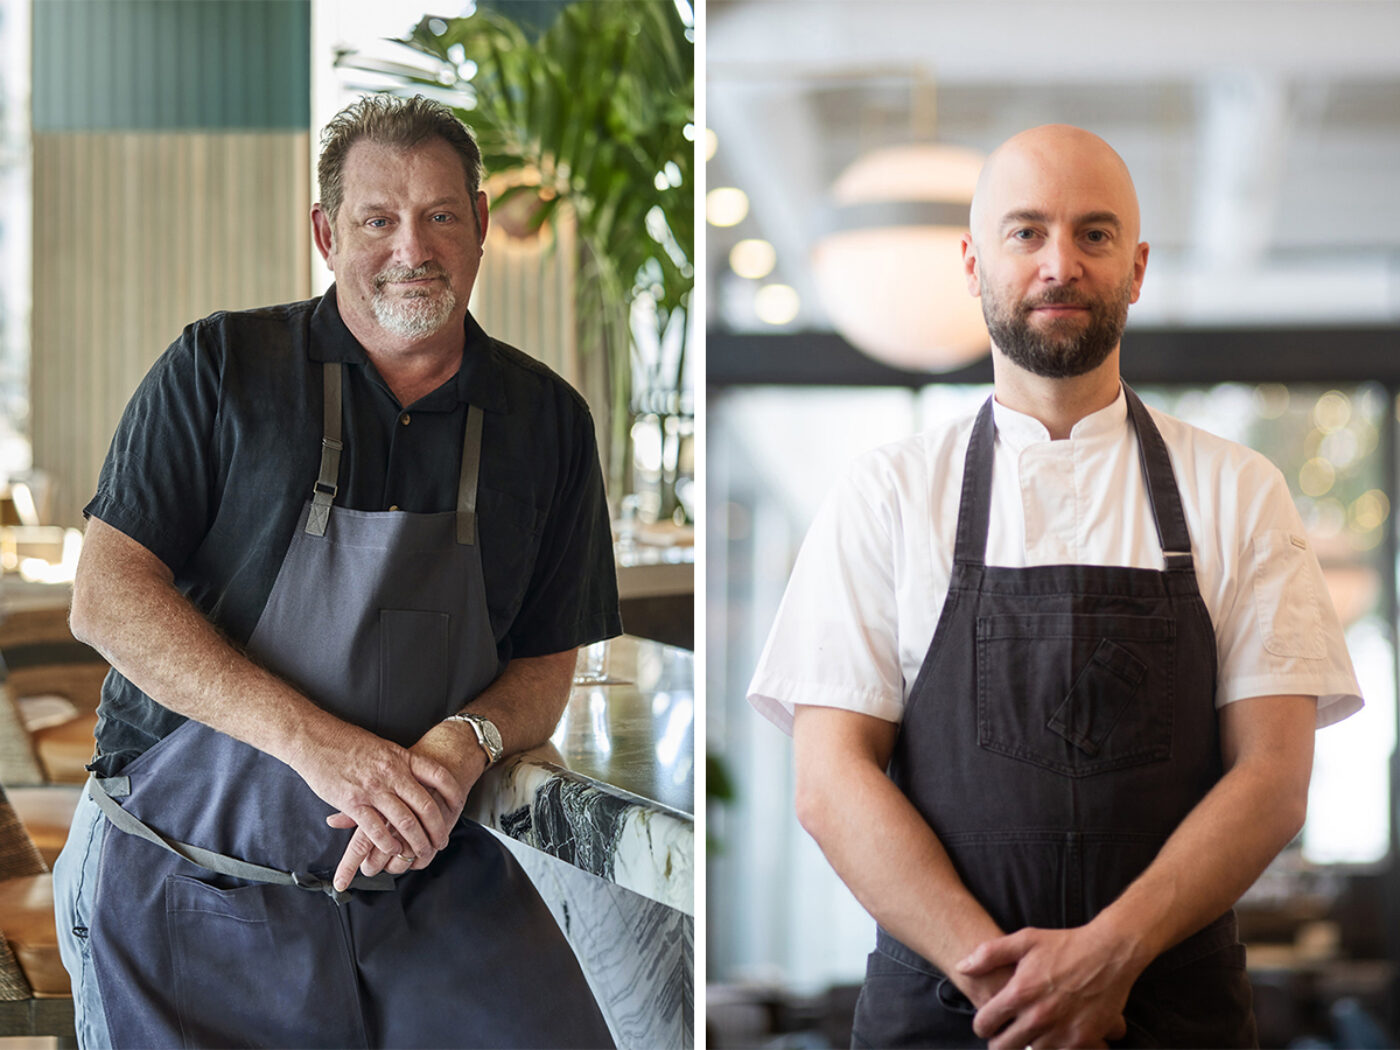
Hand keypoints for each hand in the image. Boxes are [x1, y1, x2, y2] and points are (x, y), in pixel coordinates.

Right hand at [292, 723, 460, 885]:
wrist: (314, 738)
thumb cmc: (346, 742)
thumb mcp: (381, 747)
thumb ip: (398, 763)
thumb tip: (414, 774)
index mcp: (401, 757)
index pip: (438, 775)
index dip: (452, 793)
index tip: (457, 806)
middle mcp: (392, 774)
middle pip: (425, 806)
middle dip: (437, 829)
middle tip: (440, 842)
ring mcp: (373, 788)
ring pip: (405, 822)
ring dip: (416, 842)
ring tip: (421, 853)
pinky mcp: (353, 802)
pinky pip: (376, 829)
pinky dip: (388, 843)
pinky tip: (393, 850)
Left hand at [957, 926, 1138, 1048]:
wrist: (1109, 954)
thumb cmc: (1064, 945)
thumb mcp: (1024, 940)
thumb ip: (989, 954)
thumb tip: (962, 967)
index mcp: (1019, 993)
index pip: (984, 1025)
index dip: (982, 1025)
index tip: (988, 1022)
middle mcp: (1038, 1017)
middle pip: (1003, 1048)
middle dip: (1000, 1041)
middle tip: (1006, 1033)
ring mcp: (1061, 1032)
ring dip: (1029, 1044)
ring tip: (1033, 1030)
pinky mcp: (1082, 1041)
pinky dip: (1055, 1047)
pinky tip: (1055, 1034)